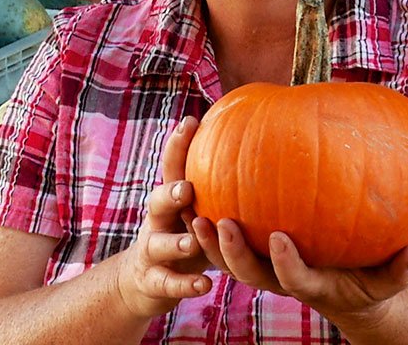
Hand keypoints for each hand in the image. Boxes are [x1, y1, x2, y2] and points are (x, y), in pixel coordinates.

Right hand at [114, 116, 212, 318]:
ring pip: (158, 244)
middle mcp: (157, 222)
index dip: (178, 146)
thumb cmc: (184, 237)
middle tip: (187, 188)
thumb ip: (221, 189)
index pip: (172, 168)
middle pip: (157, 203)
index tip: (191, 121)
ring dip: (175, 242)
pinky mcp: (154, 282)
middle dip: (170, 193)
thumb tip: (261, 143)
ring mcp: (152, 252)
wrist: (145, 282)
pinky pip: (169, 284)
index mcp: (170, 202)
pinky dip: (185, 284)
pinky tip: (204, 285)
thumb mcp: (199, 213)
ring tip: (192, 241)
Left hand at [191, 217, 407, 323]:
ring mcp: (262, 263)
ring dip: (208, 236)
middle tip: (222, 223)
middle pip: (246, 272)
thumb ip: (399, 269)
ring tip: (195, 206)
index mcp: (309, 283)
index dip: (284, 263)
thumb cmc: (367, 279)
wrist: (345, 288)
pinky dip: (210, 211)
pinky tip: (200, 175)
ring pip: (227, 257)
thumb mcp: (386, 278)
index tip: (279, 238)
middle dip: (230, 252)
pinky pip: (226, 233)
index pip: (291, 279)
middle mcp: (278, 275)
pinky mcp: (252, 247)